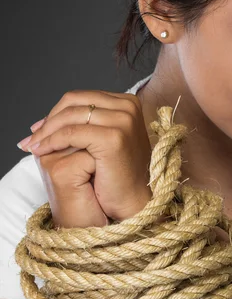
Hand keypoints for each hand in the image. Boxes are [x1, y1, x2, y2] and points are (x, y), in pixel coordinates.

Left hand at [18, 90, 152, 224]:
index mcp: (127, 102)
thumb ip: (83, 124)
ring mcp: (123, 121)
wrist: (133, 200)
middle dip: (49, 120)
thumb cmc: (117, 174)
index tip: (38, 129)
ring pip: (71, 116)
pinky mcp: (114, 137)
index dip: (56, 112)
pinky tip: (42, 152)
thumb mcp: (102, 139)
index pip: (81, 98)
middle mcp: (128, 106)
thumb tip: (44, 120)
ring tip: (33, 146)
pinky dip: (53, 141)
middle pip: (75, 102)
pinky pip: (72, 133)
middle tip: (32, 137)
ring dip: (47, 132)